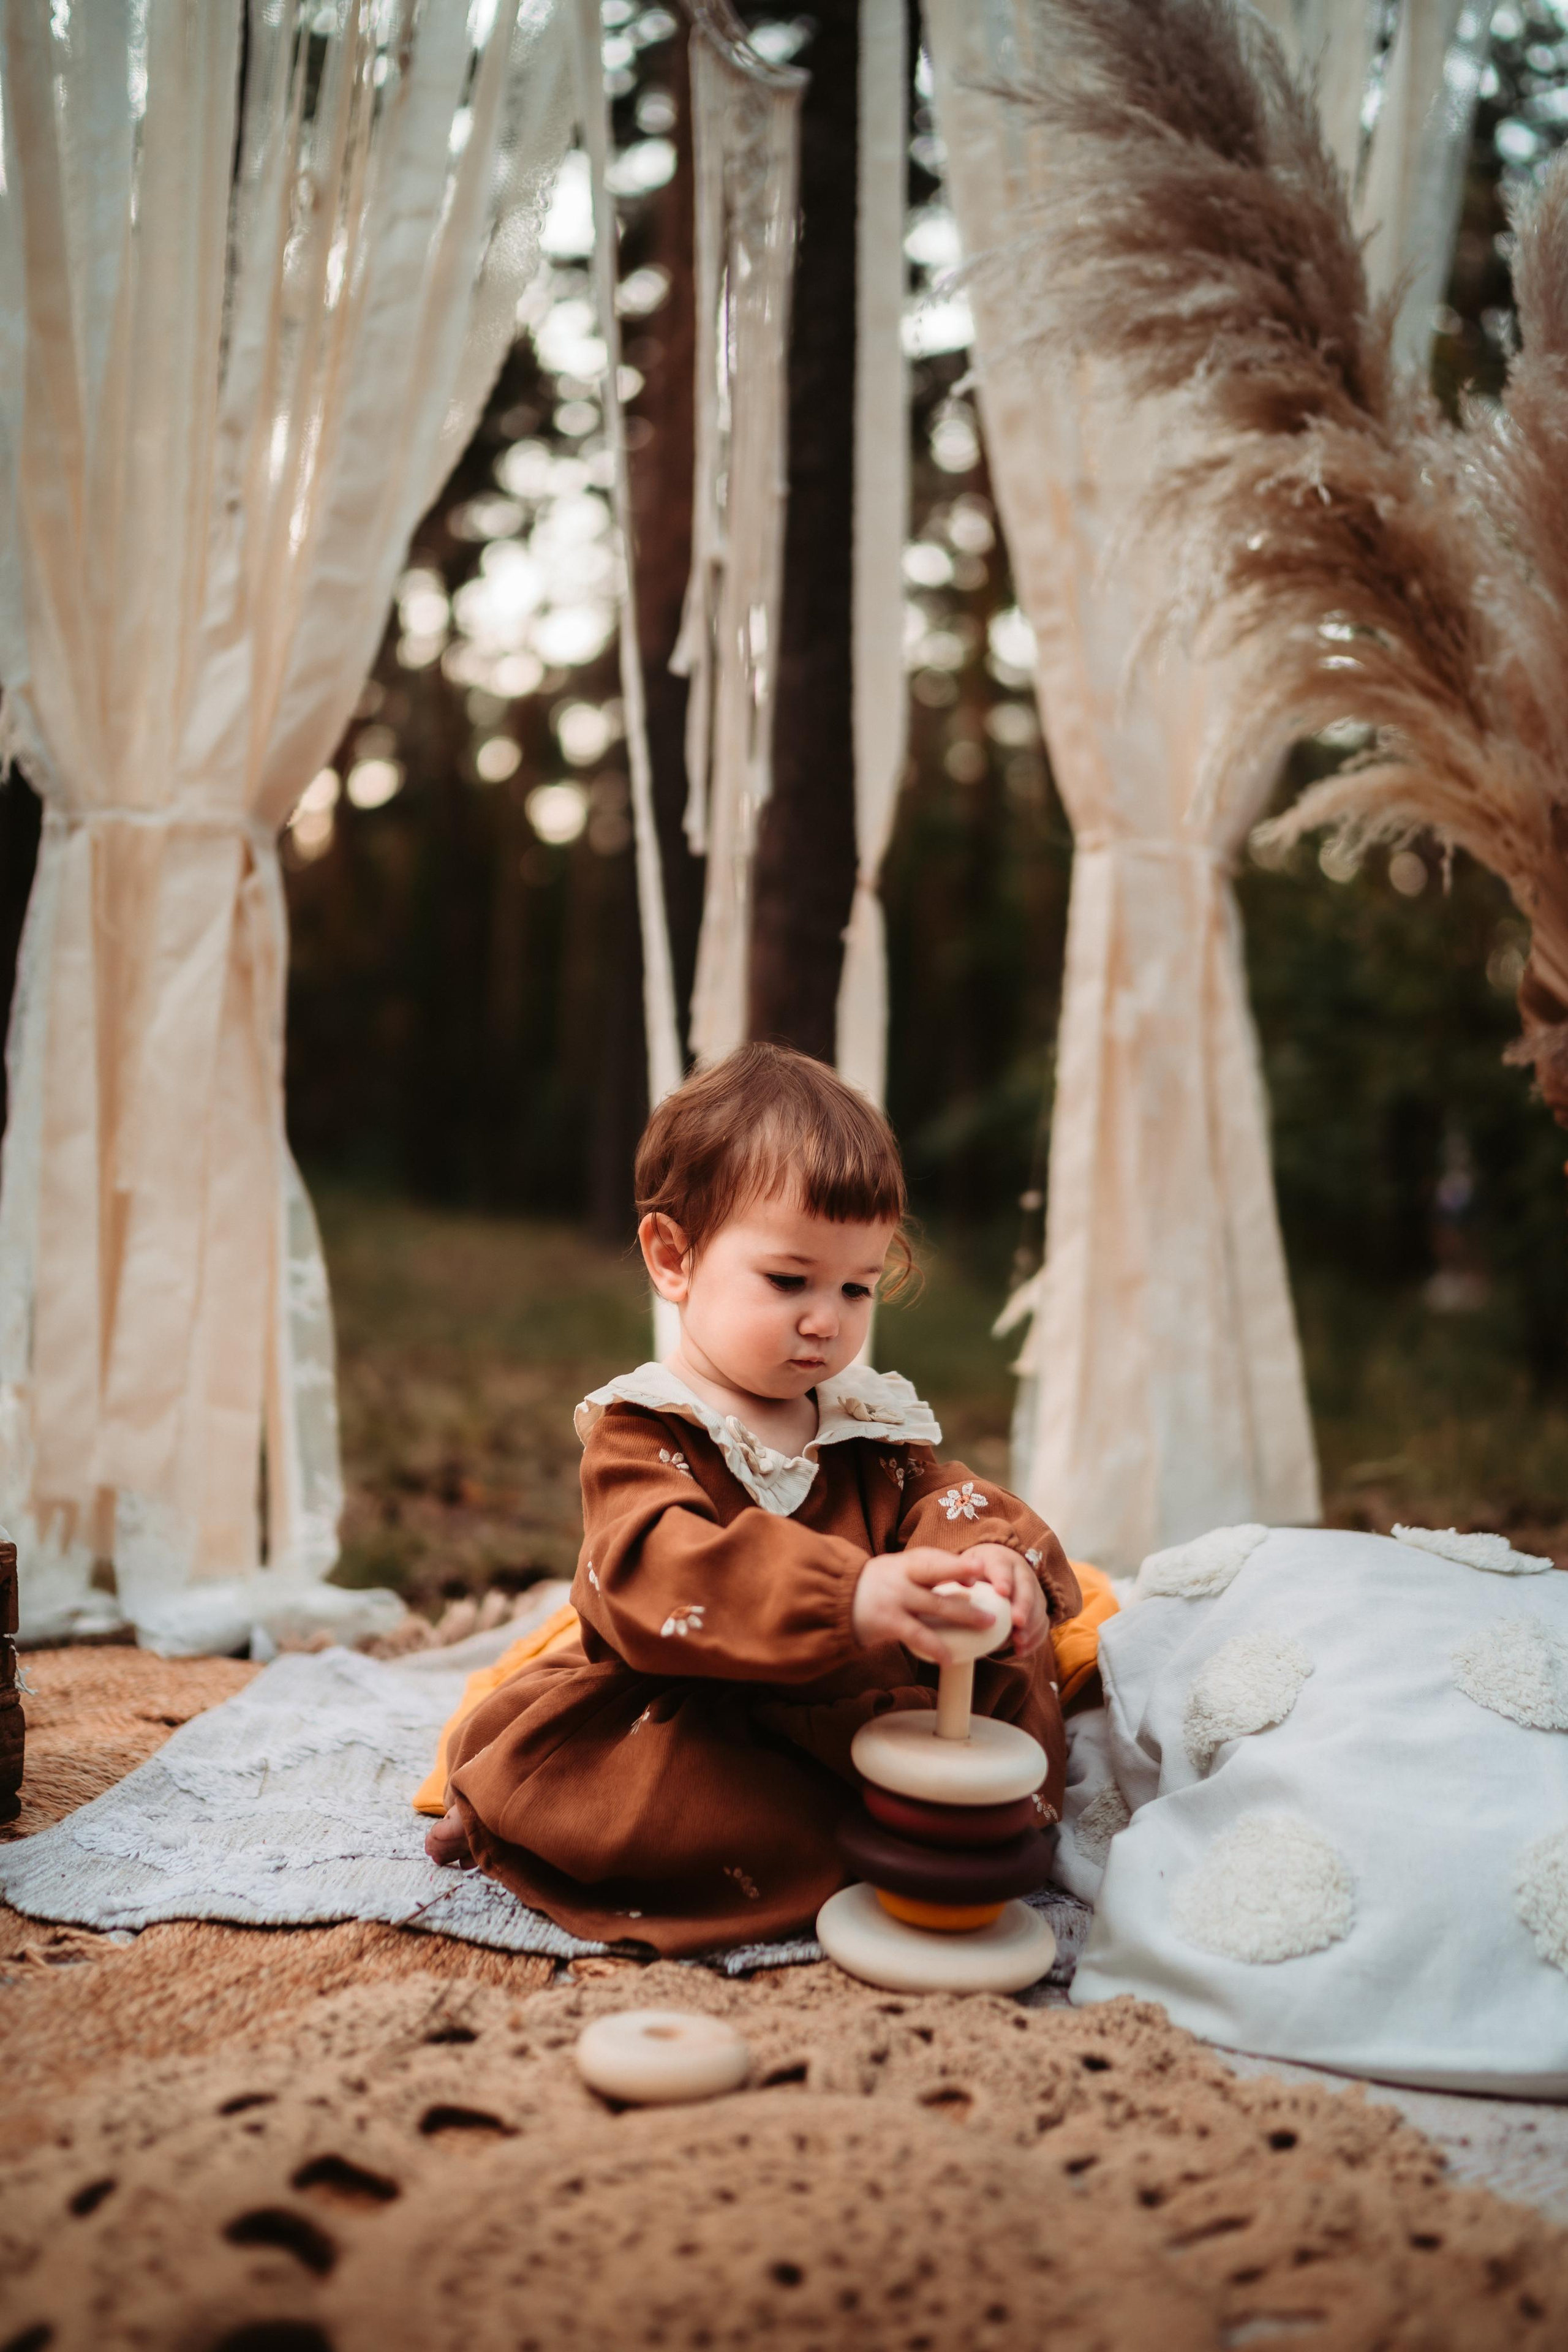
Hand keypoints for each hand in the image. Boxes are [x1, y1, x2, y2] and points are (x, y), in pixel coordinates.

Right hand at [851, 1547, 1000, 1665]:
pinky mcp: (889, 1622)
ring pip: (936, 1605)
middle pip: (935, 1571)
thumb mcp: (892, 1573)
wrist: (831, 1600)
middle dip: (961, 1572)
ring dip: (964, 1614)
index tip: (978, 1568)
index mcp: (903, 1563)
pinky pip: (918, 1636)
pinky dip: (936, 1648)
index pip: (933, 1557)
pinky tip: (949, 1659)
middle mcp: (900, 1576)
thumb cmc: (871, 1588)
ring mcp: (895, 1599)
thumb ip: (920, 1576)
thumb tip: (960, 1590)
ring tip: (987, 1623)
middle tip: (989, 1579)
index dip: (956, 1562)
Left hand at [955, 1542, 1050, 1659]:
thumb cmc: (974, 1574)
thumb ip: (955, 1579)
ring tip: (1019, 1640)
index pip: (1001, 1566)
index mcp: (998, 1559)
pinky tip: (1022, 1650)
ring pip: (1037, 1604)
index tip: (1002, 1592)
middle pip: (1025, 1585)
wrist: (995, 1568)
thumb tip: (940, 1592)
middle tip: (1016, 1621)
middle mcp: (1019, 1571)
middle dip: (1022, 1604)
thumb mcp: (963, 1569)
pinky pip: (1042, 1621)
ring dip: (1030, 1623)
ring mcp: (1032, 1588)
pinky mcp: (1038, 1605)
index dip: (1003, 1578)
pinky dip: (1035, 1636)